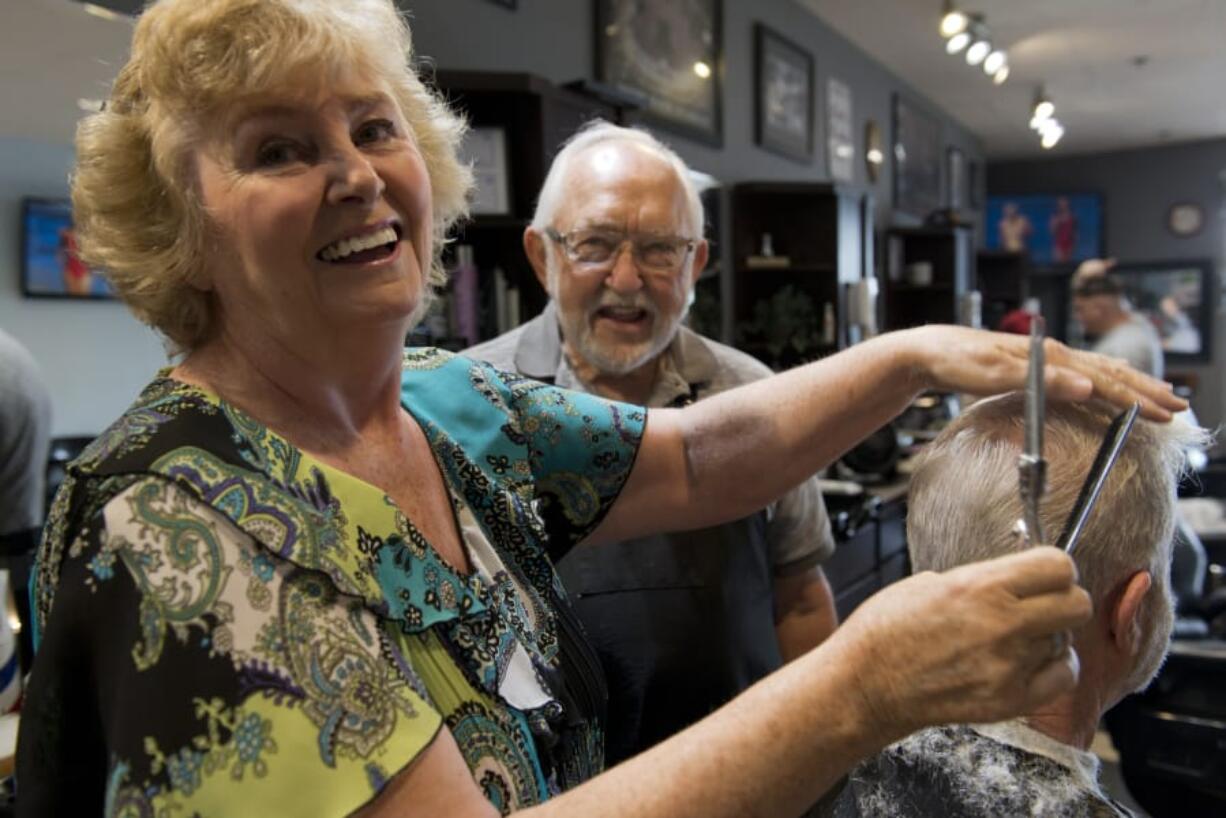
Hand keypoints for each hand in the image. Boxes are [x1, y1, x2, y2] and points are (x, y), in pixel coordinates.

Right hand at [833, 547, 1091, 740]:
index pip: (1058, 565)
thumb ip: (980, 580)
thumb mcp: (930, 583)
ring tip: (1014, 640)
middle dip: (1064, 600)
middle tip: (1041, 605)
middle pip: (1078, 604)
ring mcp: (1009, 666)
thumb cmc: (886, 629)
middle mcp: (1002, 624)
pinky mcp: (1009, 700)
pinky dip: (1053, 669)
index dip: (1055, 568)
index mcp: (980, 586)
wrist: (866, 684)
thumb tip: (1013, 580)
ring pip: (1065, 641)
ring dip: (1047, 636)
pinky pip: (1063, 677)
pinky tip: (1029, 663)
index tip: (1043, 575)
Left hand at [899, 325, 1184, 421]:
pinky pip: (1081, 373)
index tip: (1163, 412)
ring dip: (1130, 385)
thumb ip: (1041, 381)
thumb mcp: (993, 373)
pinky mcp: (1033, 367)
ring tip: (1159, 395)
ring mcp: (1044, 359)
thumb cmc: (955, 361)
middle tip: (1179, 407)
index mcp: (1048, 356)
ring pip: (1098, 371)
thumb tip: (1086, 388)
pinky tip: (1112, 384)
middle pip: (1108, 372)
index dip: (1135, 397)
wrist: (927, 352)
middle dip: (1145, 390)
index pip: (1102, 379)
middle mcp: (1051, 354)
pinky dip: (1105, 380)